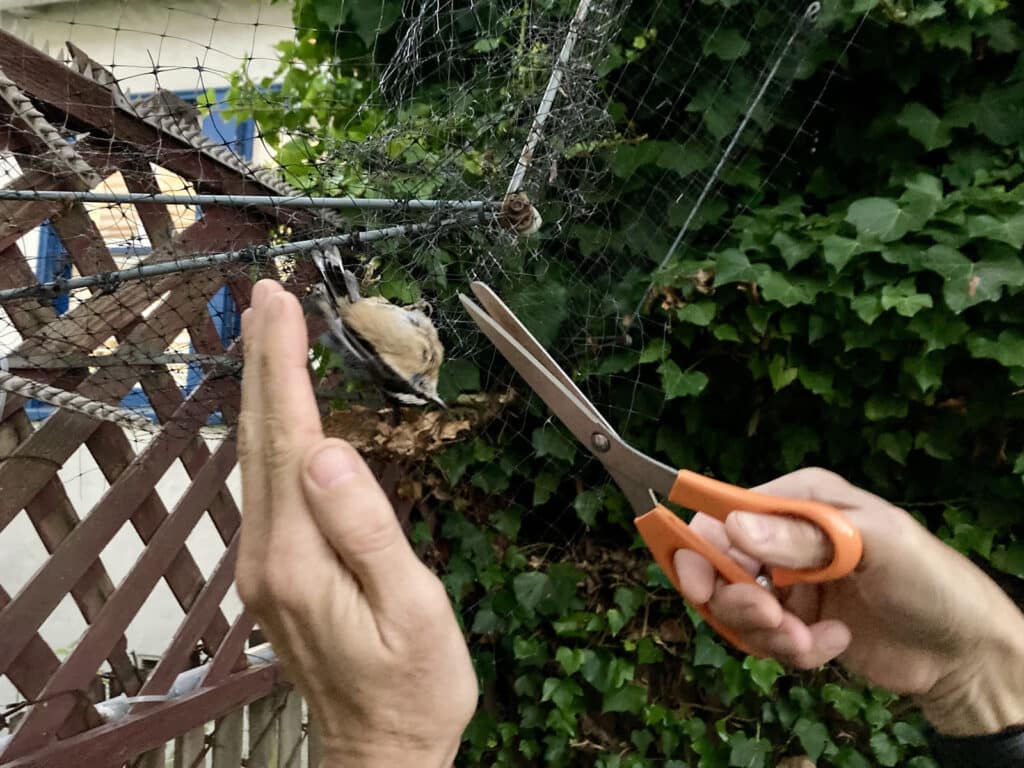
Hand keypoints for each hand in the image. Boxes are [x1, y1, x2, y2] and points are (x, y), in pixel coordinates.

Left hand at [235, 279, 476, 766]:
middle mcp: (267, 555)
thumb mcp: (410, 609)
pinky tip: (279, 413)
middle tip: (269, 298)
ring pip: (256, 458)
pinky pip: (265, 483)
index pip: (288, 438)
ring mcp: (264, 564)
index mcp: (300, 556)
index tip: (281, 307)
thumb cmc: (412, 686)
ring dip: (263, 391)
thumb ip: (367, 529)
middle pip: (260, 438)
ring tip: (270, 336)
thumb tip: (328, 451)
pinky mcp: (274, 571)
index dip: (283, 367)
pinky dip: (270, 431)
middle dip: (264, 362)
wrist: (381, 750)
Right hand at [674, 467, 1023, 736]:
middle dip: (739, 601)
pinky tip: (833, 643)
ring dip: (768, 633)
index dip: (700, 547)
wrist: (963, 651)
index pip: (723, 513)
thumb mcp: (875, 546)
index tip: (702, 587)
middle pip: (719, 566)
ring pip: (736, 609)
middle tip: (774, 621)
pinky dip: (794, 650)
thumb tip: (735, 526)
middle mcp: (785, 537)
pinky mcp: (796, 622)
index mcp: (799, 500)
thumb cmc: (930, 580)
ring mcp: (789, 582)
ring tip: (809, 640)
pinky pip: (766, 640)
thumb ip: (804, 537)